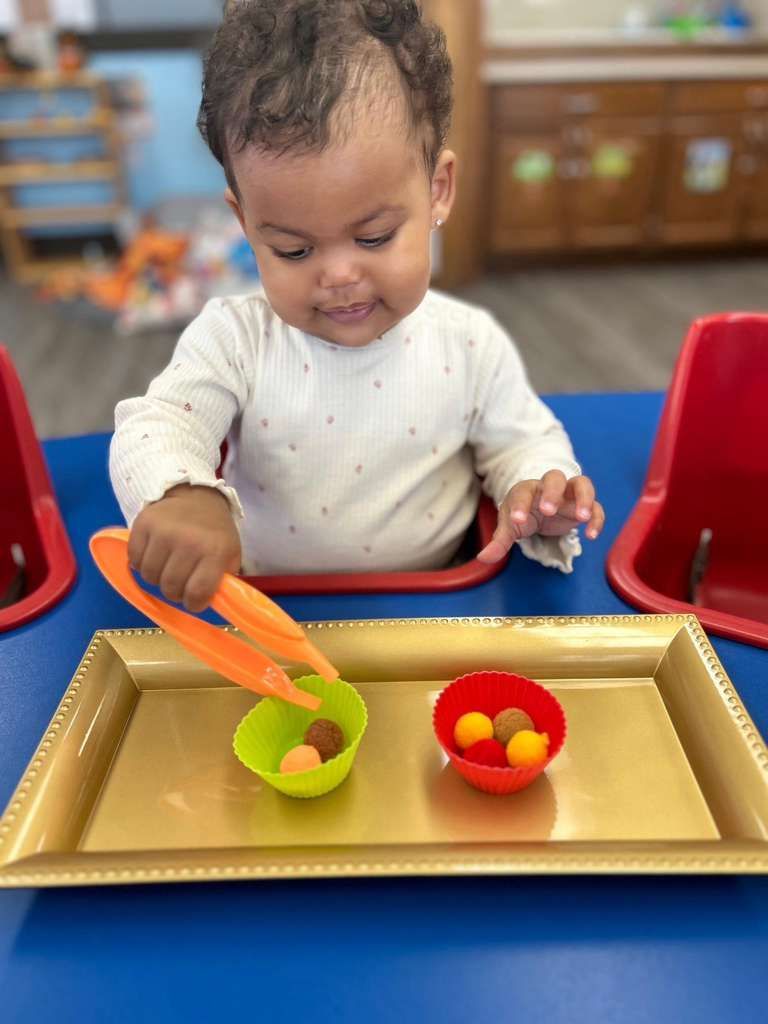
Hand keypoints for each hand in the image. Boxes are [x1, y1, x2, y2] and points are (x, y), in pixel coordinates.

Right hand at [128, 484, 241, 611]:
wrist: (195, 495)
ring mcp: (163, 532)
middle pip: (170, 587)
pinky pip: (134, 560)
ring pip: (150, 576)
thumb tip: (211, 603)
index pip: (197, 592)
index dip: (194, 603)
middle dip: (175, 592)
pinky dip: (141, 564)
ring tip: (167, 568)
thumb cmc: (215, 530)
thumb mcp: (230, 553)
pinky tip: (154, 556)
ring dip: (157, 578)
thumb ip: (223, 580)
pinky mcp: (142, 524)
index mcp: (215, 551)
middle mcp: (188, 541)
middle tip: (180, 583)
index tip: (194, 600)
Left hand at [477, 471, 604, 563]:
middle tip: (548, 511)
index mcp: (527, 490)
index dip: (520, 505)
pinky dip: (596, 519)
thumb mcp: (510, 527)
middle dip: (552, 492)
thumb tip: (483, 558)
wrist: (539, 511)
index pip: (523, 491)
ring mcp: (569, 495)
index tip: (517, 520)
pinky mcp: (583, 506)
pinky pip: (596, 507)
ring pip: (582, 484)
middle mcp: (549, 487)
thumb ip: (499, 542)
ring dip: (583, 498)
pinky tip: (591, 536)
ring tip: (582, 517)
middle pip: (554, 477)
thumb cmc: (523, 514)